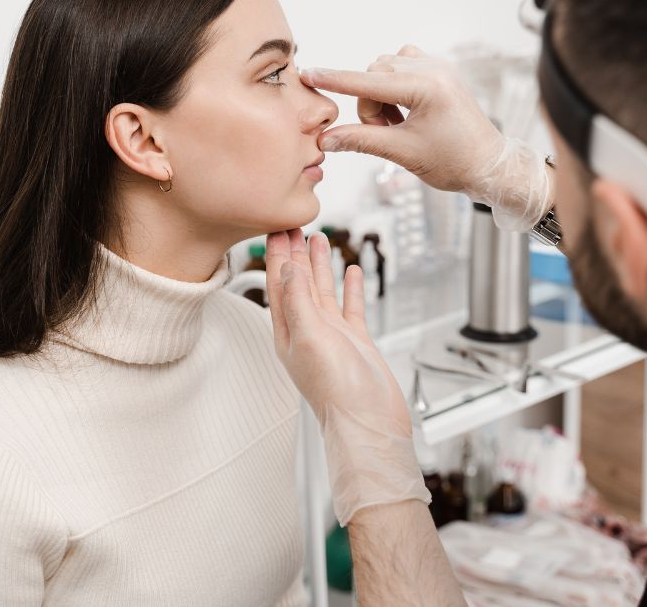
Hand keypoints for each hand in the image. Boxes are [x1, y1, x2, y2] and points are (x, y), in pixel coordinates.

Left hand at [265, 228, 408, 429]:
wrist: (370, 421)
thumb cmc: (337, 390)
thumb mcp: (310, 337)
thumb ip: (298, 301)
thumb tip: (288, 268)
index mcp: (288, 331)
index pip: (278, 283)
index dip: (276, 255)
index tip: (276, 228)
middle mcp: (306, 330)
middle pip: (297, 282)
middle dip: (294, 253)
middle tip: (293, 225)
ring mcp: (331, 334)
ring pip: (322, 290)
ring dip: (319, 264)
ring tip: (318, 238)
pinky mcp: (354, 340)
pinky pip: (349, 306)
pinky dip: (349, 287)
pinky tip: (351, 272)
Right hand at [301, 45, 552, 230]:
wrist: (489, 165)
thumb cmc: (454, 162)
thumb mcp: (403, 152)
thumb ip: (361, 141)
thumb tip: (326, 139)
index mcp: (427, 87)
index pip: (368, 82)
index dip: (334, 80)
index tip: (308, 73)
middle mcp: (433, 69)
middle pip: (374, 75)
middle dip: (370, 105)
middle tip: (386, 132)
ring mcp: (438, 67)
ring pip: (384, 70)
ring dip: (380, 97)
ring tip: (398, 125)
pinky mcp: (439, 71)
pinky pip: (401, 66)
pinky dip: (393, 88)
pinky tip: (404, 111)